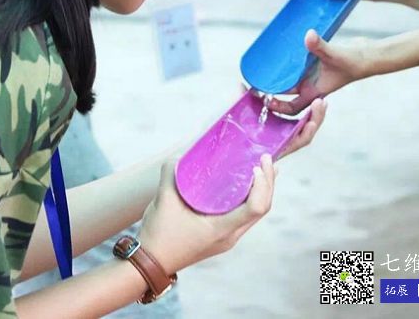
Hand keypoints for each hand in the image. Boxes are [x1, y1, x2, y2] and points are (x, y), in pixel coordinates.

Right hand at [138, 155, 276, 274]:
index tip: (256, 166)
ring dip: (263, 190)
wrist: (150, 263)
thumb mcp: (163, 200)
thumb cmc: (158, 235)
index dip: (262, 184)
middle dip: (268, 182)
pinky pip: (245, 216)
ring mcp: (227, 238)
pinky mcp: (222, 237)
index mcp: (221, 229)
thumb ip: (171, 174)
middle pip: (262, 208)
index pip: (255, 208)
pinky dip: (251, 198)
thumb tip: (179, 155)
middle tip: (266, 158)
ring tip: (263, 167)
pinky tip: (247, 185)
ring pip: (256, 213)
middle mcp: (230, 236)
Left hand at [269, 31, 370, 115]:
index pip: (292, 107)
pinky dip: (286, 65)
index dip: (278, 106)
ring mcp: (311, 75)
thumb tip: (309, 35)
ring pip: (289, 80)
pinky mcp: (313, 64)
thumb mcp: (335, 54)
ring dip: (276, 78)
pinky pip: (295, 67)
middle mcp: (310, 86)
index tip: (264, 98)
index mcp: (314, 91)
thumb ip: (320, 46)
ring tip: (259, 71)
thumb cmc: (354, 61)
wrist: (368, 56)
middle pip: (286, 95)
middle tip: (253, 84)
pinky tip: (276, 54)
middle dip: (270, 92)